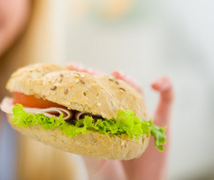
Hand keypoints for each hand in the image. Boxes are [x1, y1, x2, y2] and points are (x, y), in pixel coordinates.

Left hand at [65, 63, 173, 179]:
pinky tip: (157, 84)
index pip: (91, 95)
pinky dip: (166, 88)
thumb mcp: (92, 160)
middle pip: (110, 88)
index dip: (82, 79)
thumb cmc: (108, 179)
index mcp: (102, 120)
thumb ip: (84, 142)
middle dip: (98, 76)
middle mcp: (120, 115)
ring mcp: (140, 118)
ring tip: (117, 74)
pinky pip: (167, 102)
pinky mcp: (161, 125)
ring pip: (135, 90)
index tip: (72, 67)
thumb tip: (68, 123)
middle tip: (87, 70)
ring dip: (127, 79)